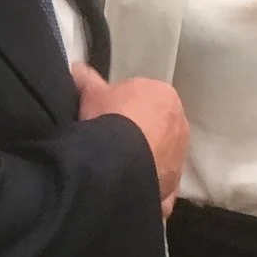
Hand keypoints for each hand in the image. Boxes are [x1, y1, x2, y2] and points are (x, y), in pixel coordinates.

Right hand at [76, 66, 186, 217]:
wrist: (118, 162)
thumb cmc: (109, 119)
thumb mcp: (91, 93)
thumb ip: (86, 79)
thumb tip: (76, 68)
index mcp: (165, 96)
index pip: (146, 98)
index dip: (125, 106)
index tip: (107, 115)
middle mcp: (180, 124)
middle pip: (157, 127)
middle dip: (139, 133)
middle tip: (111, 140)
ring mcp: (179, 158)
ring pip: (160, 156)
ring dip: (145, 159)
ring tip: (117, 165)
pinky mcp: (172, 185)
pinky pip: (159, 184)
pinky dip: (148, 185)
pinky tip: (129, 187)